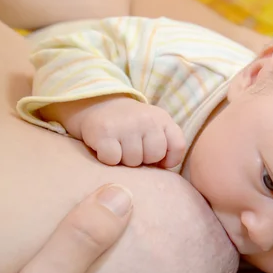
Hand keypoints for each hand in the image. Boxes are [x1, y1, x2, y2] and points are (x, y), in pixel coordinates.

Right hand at [42, 95, 186, 167]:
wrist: (95, 103)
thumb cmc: (128, 125)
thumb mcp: (153, 127)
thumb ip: (165, 144)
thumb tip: (164, 168)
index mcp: (162, 118)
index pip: (178, 147)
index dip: (168, 159)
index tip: (156, 158)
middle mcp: (147, 119)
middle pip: (153, 157)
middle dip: (142, 159)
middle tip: (131, 148)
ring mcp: (126, 125)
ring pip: (133, 161)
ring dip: (123, 160)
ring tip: (118, 146)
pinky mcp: (104, 132)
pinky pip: (112, 160)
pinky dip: (107, 159)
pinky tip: (105, 147)